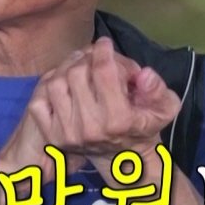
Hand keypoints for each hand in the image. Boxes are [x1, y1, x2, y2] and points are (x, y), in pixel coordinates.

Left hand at [30, 37, 180, 157]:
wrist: (124, 160)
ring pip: (55, 84)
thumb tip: (143, 74)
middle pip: (77, 73)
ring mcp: (68, 134)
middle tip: (96, 58)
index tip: (105, 44)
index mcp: (119, 120)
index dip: (103, 50)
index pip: (103, 72)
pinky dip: (48, 89)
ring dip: (67, 69)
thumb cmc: (144, 126)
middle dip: (87, 58)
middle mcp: (90, 128)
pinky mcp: (53, 137)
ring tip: (80, 67)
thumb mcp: (164, 108)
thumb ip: (158, 89)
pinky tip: (65, 86)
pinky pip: (39, 102)